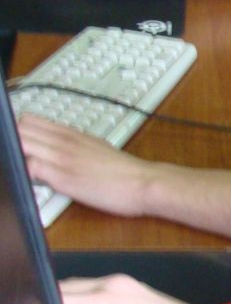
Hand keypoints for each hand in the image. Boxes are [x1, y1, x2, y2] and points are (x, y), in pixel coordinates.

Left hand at [18, 115, 154, 216]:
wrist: (144, 183)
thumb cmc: (125, 171)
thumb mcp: (98, 148)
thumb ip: (74, 147)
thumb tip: (59, 152)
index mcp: (72, 134)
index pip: (30, 120)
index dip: (18, 130)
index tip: (19, 142)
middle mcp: (64, 142)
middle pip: (20, 129)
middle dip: (12, 140)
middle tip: (18, 157)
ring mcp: (61, 159)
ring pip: (20, 144)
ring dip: (16, 154)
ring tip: (22, 169)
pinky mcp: (62, 178)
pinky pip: (29, 168)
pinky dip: (23, 173)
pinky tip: (31, 181)